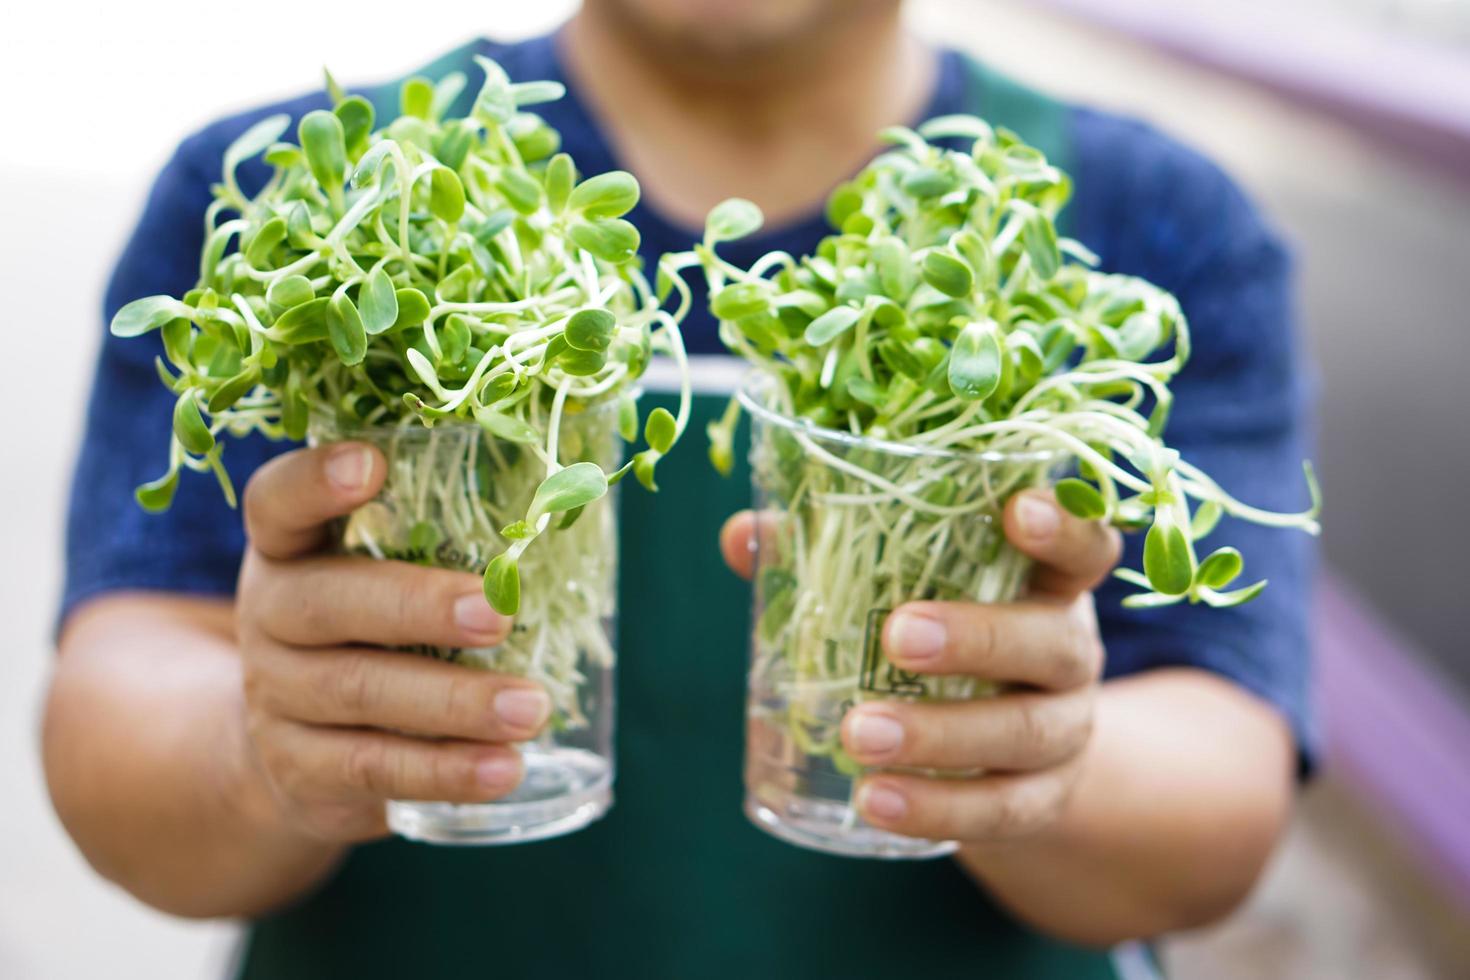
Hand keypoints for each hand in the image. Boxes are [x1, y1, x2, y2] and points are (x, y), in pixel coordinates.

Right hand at [236, 443, 549, 841]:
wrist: (303, 753)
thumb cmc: (376, 633)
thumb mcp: (385, 578)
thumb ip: (445, 537)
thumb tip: (574, 490)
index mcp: (291, 549)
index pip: (279, 502)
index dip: (315, 481)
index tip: (371, 463)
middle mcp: (269, 615)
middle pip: (328, 602)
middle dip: (419, 606)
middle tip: (498, 615)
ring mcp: (277, 696)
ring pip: (361, 691)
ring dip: (455, 702)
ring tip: (532, 708)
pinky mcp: (300, 769)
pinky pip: (374, 767)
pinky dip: (446, 770)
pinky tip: (504, 769)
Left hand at [720, 489, 1119, 842]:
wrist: (1009, 756)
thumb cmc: (947, 641)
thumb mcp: (911, 595)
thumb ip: (831, 556)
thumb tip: (744, 535)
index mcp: (1046, 585)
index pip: (1083, 548)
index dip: (1062, 526)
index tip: (1018, 508)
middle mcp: (1068, 653)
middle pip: (1051, 642)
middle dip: (977, 637)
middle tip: (897, 635)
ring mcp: (1064, 730)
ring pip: (1022, 733)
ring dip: (939, 735)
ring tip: (858, 735)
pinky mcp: (1042, 800)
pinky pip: (999, 810)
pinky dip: (936, 807)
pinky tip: (874, 802)